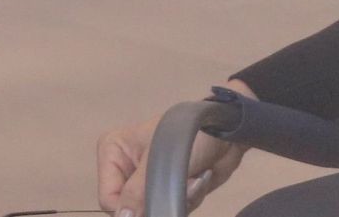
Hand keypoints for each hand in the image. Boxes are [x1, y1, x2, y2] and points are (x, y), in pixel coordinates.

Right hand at [97, 110, 247, 215]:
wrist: (229, 131)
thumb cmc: (191, 133)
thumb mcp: (159, 160)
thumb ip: (136, 192)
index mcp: (113, 151)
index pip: (109, 199)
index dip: (132, 207)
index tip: (156, 195)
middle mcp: (126, 167)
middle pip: (132, 209)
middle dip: (161, 199)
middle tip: (183, 180)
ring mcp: (148, 179)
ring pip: (154, 210)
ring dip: (179, 198)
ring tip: (194, 176)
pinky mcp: (168, 189)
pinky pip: (171, 209)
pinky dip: (188, 200)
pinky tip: (198, 180)